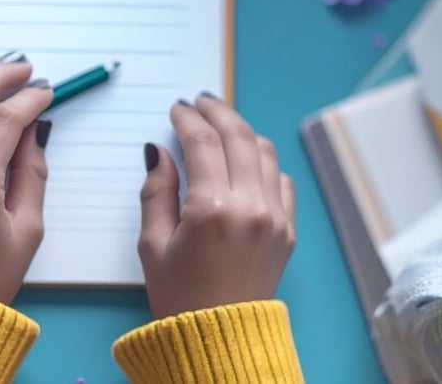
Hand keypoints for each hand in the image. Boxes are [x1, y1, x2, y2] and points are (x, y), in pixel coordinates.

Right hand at [138, 94, 295, 318]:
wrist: (221, 341)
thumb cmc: (177, 294)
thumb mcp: (152, 244)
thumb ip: (156, 190)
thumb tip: (158, 151)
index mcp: (212, 209)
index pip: (202, 143)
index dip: (187, 119)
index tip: (176, 108)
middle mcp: (251, 205)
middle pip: (238, 137)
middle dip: (217, 111)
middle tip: (200, 100)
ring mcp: (276, 216)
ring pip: (265, 152)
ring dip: (242, 130)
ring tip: (222, 123)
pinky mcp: (289, 229)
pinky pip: (282, 180)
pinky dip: (264, 160)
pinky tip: (246, 159)